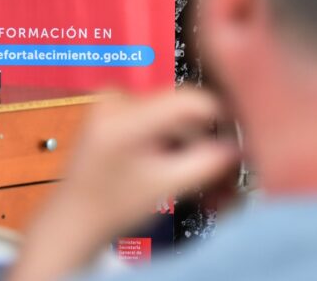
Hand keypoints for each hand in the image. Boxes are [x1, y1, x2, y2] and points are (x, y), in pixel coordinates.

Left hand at [8, 88, 239, 280]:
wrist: (74, 217)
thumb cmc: (112, 207)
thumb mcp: (166, 186)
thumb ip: (207, 162)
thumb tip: (242, 145)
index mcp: (124, 117)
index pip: (189, 100)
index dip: (222, 116)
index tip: (242, 135)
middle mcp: (116, 99)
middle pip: (182, 110)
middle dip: (206, 140)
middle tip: (226, 170)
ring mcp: (113, 101)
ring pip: (174, 114)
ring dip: (192, 142)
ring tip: (204, 174)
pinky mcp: (115, 107)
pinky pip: (159, 116)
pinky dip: (174, 138)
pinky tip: (182, 161)